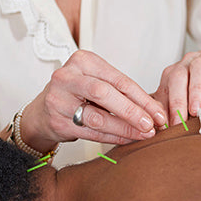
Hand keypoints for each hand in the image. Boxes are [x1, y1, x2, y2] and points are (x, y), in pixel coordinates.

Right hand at [21, 50, 167, 149]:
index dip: (141, 98)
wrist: (42, 111)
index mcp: (82, 61)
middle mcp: (67, 77)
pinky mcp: (57, 122)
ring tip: (143, 134)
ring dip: (124, 127)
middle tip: (152, 125)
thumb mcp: (95, 81)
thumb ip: (120, 91)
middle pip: (105, 94)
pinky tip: (126, 139)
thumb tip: (155, 110)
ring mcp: (59, 100)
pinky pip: (90, 132)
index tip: (158, 112)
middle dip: (132, 111)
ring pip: (97, 116)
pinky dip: (112, 137)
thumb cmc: (76, 93)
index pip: (118, 79)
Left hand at [152, 41, 200, 124]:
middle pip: (176, 77)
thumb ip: (176, 109)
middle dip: (177, 101)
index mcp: (173, 74)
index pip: (163, 89)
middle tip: (179, 122)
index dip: (162, 109)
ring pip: (196, 69)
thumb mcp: (189, 97)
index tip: (165, 128)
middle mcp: (186, 64)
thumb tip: (164, 129)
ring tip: (196, 111)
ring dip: (195, 91)